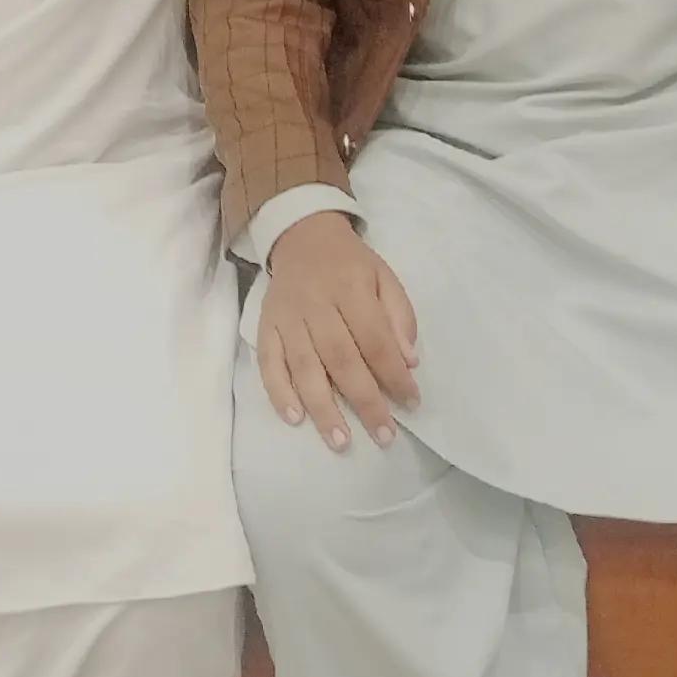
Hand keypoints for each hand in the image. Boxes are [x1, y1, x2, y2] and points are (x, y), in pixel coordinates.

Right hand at [258, 211, 419, 452]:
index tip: (411, 403)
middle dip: (364, 401)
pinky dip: (278, 392)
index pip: (376, 339)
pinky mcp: (265, 326)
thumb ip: (400, 317)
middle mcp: (317, 303)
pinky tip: (295, 418)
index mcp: (352, 288)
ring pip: (304, 366)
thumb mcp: (384, 277)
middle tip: (383, 435)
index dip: (394, 374)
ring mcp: (287, 316)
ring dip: (322, 407)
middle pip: (341, 358)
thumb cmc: (350, 265)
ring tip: (341, 441)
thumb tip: (409, 362)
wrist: (301, 235)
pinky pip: (268, 362)